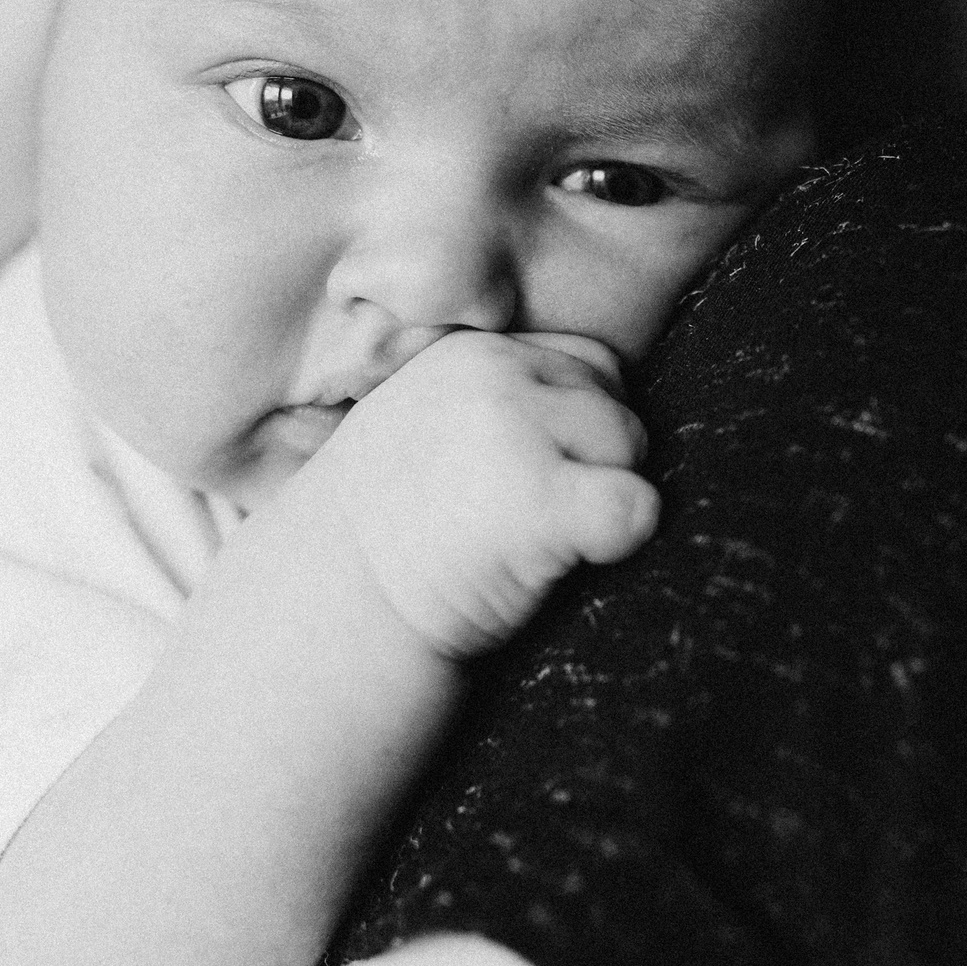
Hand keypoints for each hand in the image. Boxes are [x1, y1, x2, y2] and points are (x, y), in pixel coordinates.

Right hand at [284, 331, 660, 659]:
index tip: (525, 479)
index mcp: (471, 354)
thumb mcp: (430, 429)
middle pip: (615, 405)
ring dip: (599, 499)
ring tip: (522, 540)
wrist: (331, 610)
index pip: (590, 365)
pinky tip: (562, 561)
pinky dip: (623, 539)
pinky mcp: (538, 499)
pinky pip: (635, 506)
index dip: (579, 427)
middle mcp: (495, 374)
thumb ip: (503, 398)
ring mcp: (516, 430)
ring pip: (630, 450)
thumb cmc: (393, 534)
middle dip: (592, 464)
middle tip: (517, 519)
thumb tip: (611, 402)